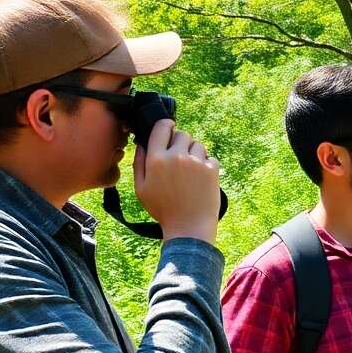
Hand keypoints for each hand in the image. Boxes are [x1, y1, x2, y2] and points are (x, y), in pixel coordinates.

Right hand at [134, 119, 220, 243]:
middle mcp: (177, 156)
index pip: (162, 127)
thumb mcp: (141, 188)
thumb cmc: (163, 209)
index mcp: (156, 159)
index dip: (167, 125)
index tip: (170, 127)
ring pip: (198, 145)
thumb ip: (139, 163)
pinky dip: (207, 165)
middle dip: (181, 143)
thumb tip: (141, 143)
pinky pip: (211, 158)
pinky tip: (201, 180)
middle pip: (183, 134)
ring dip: (195, 153)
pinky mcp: (212, 169)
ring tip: (190, 173)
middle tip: (180, 159)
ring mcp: (196, 162)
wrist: (188, 227)